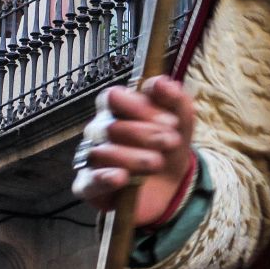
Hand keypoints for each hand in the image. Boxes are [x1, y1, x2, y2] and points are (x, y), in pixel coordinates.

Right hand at [71, 77, 196, 226]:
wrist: (170, 186)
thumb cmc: (168, 147)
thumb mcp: (181, 124)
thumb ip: (175, 101)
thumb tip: (162, 82)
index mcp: (116, 109)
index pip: (113, 98)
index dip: (140, 108)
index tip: (171, 121)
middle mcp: (99, 130)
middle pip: (111, 127)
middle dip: (145, 134)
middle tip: (171, 142)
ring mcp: (91, 158)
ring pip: (102, 153)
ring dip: (133, 157)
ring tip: (158, 163)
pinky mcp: (88, 186)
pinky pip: (88, 181)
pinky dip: (104, 178)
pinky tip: (122, 178)